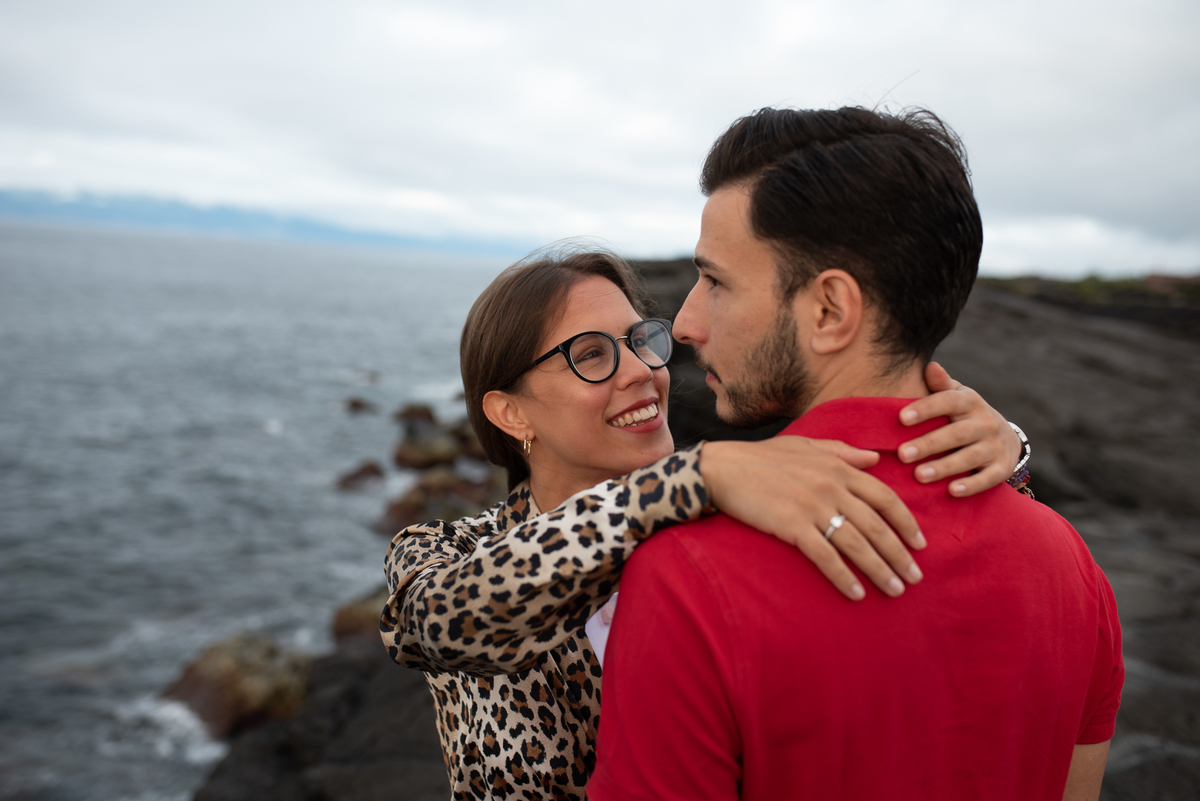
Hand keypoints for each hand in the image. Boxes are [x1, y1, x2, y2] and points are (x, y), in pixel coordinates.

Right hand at [699, 437, 925, 601]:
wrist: (722, 468)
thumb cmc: (762, 458)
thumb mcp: (806, 445)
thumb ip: (842, 451)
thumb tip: (874, 459)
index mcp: (838, 467)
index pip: (885, 498)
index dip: (906, 523)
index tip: (920, 544)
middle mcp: (831, 487)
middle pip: (877, 526)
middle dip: (900, 555)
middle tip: (915, 577)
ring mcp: (812, 506)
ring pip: (857, 544)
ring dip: (880, 570)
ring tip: (895, 590)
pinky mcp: (792, 525)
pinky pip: (825, 556)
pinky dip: (843, 577)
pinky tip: (855, 594)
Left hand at [897, 362, 1021, 496]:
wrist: (1006, 437)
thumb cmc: (966, 415)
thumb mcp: (956, 397)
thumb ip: (941, 385)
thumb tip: (930, 366)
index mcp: (969, 402)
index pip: (948, 402)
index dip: (926, 408)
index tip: (901, 418)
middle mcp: (985, 422)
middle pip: (957, 433)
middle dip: (929, 444)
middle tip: (902, 454)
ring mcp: (995, 446)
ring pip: (970, 457)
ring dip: (945, 466)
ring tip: (919, 476)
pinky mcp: (1002, 467)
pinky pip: (988, 478)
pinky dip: (972, 485)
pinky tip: (952, 491)